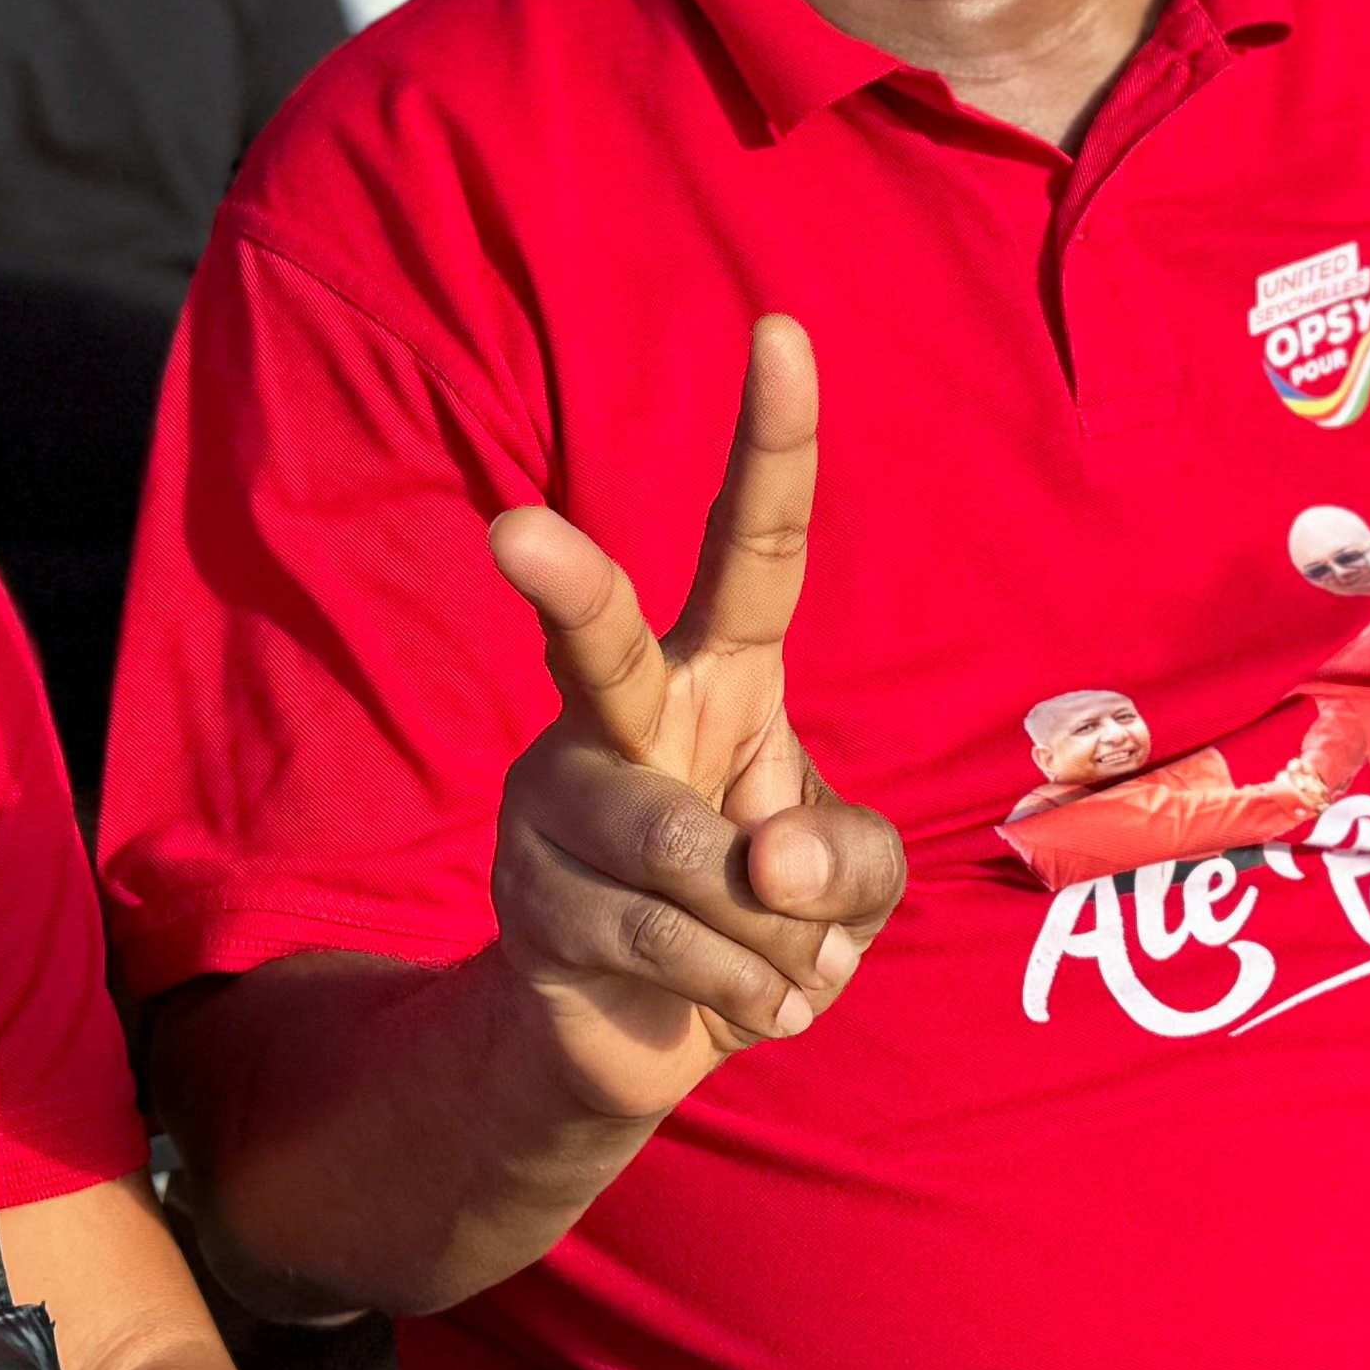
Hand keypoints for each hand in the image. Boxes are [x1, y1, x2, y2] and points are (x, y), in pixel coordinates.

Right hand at [482, 317, 903, 1126]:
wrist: (655, 1038)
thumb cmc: (767, 921)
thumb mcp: (854, 884)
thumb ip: (851, 860)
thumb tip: (760, 858)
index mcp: (720, 673)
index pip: (749, 547)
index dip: (772, 444)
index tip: (781, 331)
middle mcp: (622, 714)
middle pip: (596, 642)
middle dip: (563, 586)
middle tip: (514, 530)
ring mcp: (558, 804)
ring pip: (681, 850)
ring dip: (765, 934)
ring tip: (774, 962)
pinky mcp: (529, 899)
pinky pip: (660, 942)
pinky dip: (735, 988)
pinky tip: (732, 1001)